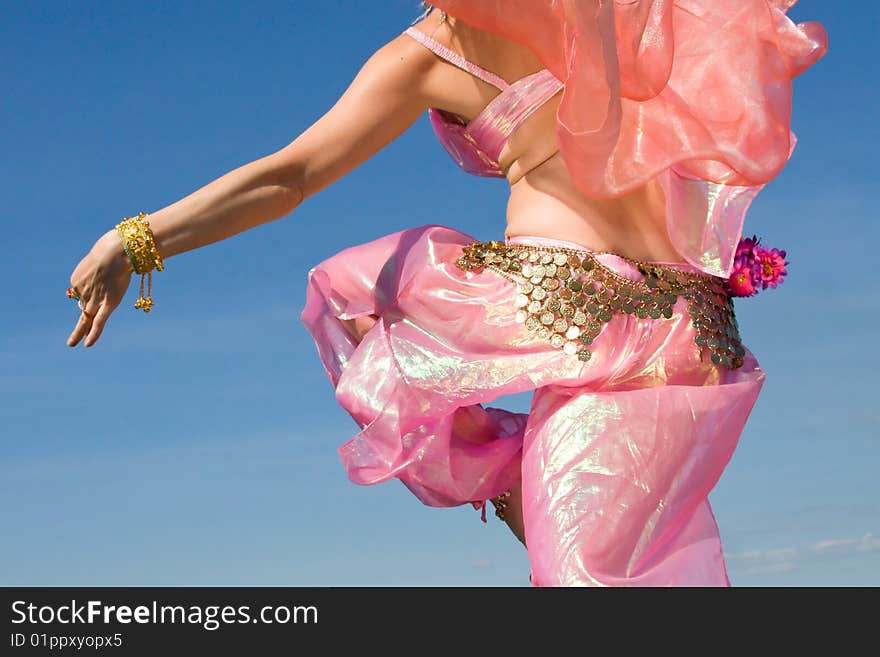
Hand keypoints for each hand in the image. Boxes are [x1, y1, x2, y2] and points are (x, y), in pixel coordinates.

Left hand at [66, 230, 133, 347]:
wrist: (118, 250)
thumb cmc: (113, 249)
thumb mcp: (101, 258)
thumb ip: (102, 269)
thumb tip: (112, 275)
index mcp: (77, 279)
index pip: (83, 292)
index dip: (92, 292)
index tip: (103, 282)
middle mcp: (82, 291)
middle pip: (82, 308)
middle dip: (78, 325)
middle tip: (71, 340)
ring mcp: (94, 299)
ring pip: (86, 319)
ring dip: (79, 332)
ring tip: (72, 344)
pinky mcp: (107, 304)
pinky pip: (99, 322)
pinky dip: (93, 334)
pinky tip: (87, 345)